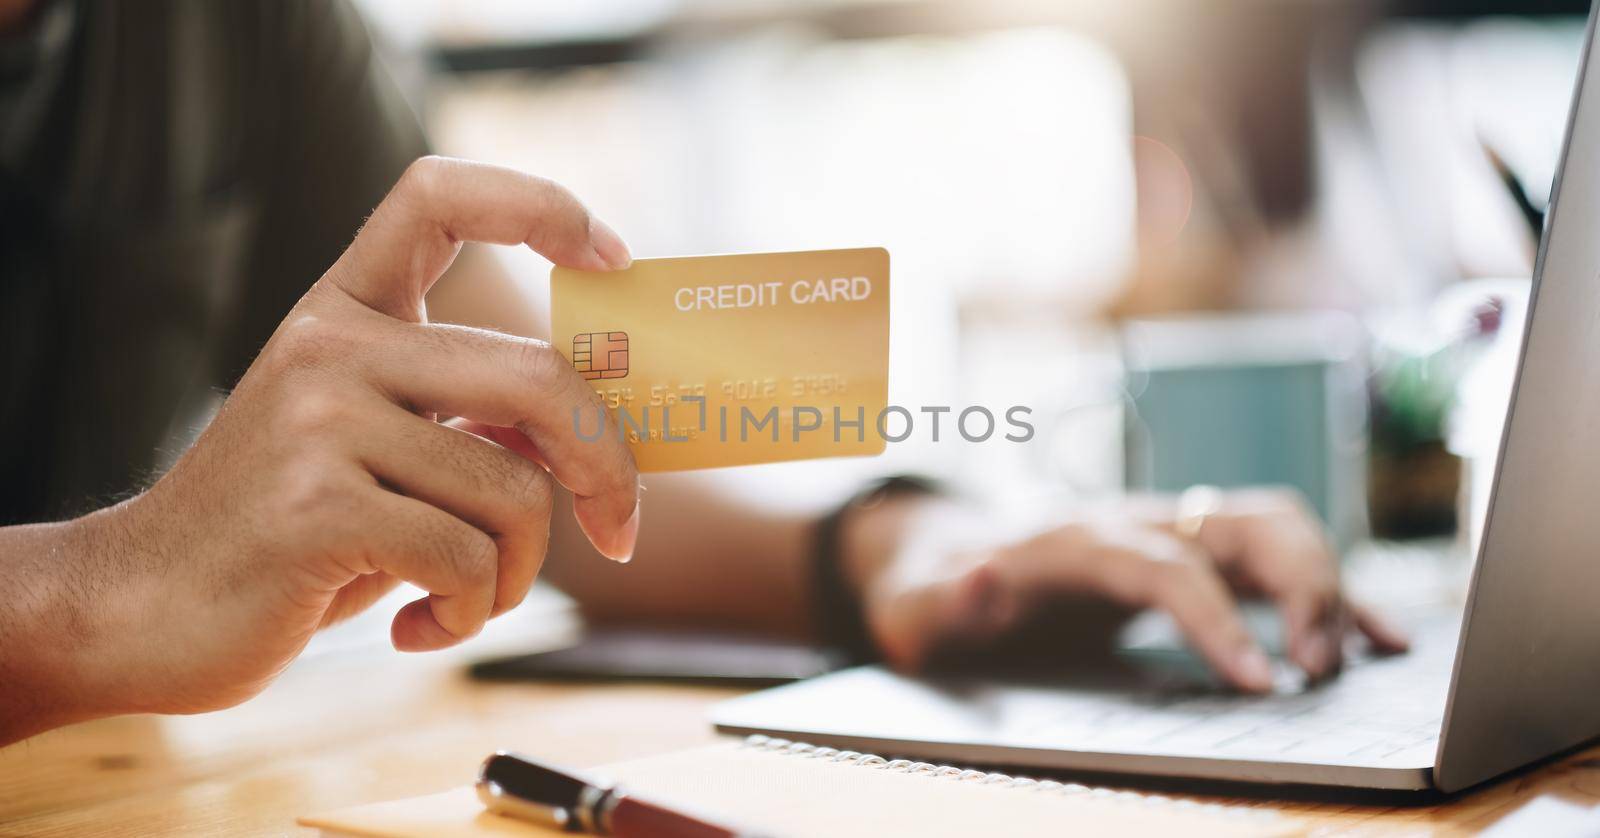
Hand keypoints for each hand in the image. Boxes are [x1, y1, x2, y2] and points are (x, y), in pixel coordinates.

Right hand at [28, 157, 639, 723]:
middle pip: (540, 379)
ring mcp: (319, 421)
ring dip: (515, 573)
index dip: (539, 205)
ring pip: (515, 493)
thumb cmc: (289, 535)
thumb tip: (599, 430)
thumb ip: (467, 421)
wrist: (142, 609)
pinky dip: (467, 613)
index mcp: (345, 313)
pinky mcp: (316, 508)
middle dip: (607, 468)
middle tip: (618, 529)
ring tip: (465, 599)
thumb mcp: (377, 450)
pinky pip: (466, 560)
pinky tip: (417, 626)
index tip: (613, 256)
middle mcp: (331, 347)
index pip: (437, 197)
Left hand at [842, 489, 1407, 691]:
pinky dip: (1335, 588)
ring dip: (1325, 581)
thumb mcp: (914, 609)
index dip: (1216, 618)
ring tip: (1349, 661)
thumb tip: (977, 581)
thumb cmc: (929, 593)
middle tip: (1317, 670)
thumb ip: (943, 601)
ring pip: (1273, 525)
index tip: (1261, 682)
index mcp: (1074, 541)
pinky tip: (1382, 637)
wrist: (937, 554)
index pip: (1164, 566)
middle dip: (1297, 585)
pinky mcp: (1192, 553)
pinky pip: (1279, 554)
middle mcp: (1133, 521)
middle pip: (1240, 521)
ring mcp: (1168, 529)